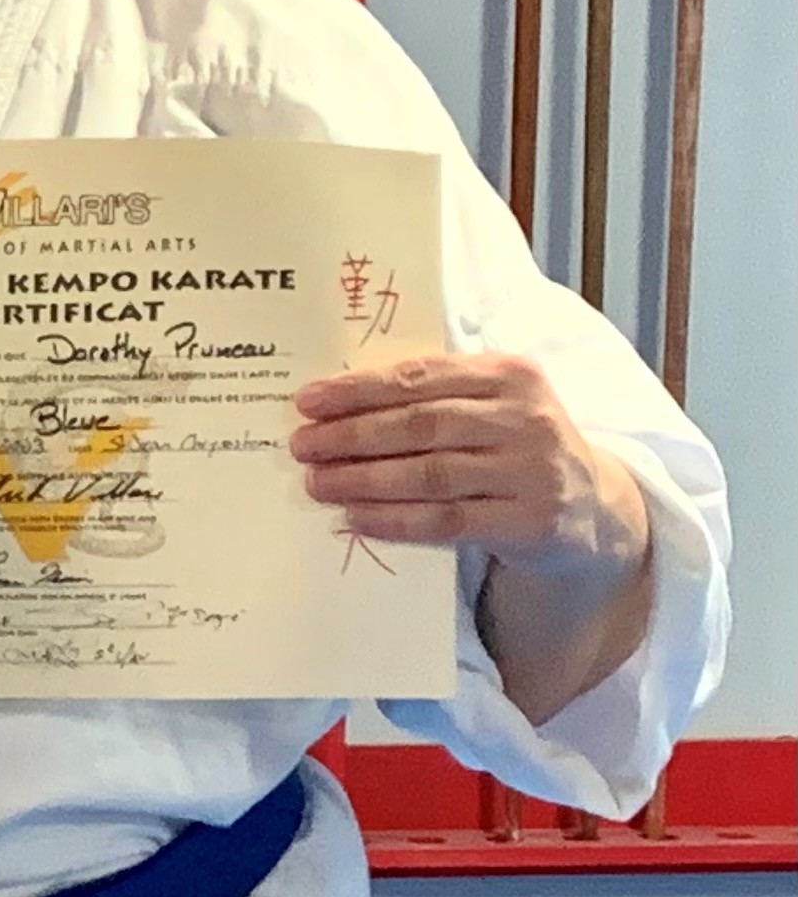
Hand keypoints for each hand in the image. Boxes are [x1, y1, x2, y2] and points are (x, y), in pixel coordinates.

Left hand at [290, 353, 648, 583]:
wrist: (593, 505)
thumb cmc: (516, 445)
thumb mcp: (492, 405)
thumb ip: (433, 396)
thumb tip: (336, 405)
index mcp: (510, 375)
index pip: (421, 377)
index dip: (359, 390)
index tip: (307, 402)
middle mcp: (524, 418)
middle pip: (421, 425)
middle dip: (352, 436)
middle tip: (303, 447)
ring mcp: (531, 471)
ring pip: (430, 474)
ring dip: (364, 480)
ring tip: (317, 483)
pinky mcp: (530, 521)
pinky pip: (448, 521)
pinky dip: (396, 520)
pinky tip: (355, 518)